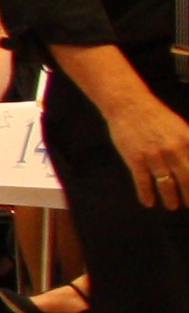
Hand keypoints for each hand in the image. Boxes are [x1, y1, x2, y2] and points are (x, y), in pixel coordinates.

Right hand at [108, 87, 188, 208]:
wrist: (130, 105)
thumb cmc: (157, 116)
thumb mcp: (181, 128)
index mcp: (188, 141)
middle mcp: (174, 151)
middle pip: (187, 179)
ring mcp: (154, 156)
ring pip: (166, 184)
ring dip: (171, 198)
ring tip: (173, 206)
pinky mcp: (136, 159)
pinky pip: (143, 182)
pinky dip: (146, 194)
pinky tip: (148, 202)